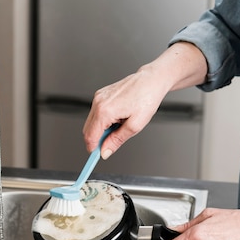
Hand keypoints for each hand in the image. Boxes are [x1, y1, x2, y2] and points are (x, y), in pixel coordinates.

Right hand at [83, 42, 207, 157]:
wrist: (151, 81)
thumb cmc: (146, 99)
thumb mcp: (135, 126)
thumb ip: (116, 140)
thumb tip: (105, 151)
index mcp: (105, 110)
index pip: (90, 136)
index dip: (92, 149)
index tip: (95, 157)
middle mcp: (98, 102)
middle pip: (88, 130)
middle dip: (97, 139)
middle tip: (113, 143)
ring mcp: (98, 97)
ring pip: (92, 122)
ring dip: (102, 129)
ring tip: (120, 125)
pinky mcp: (101, 94)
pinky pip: (96, 113)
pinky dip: (104, 120)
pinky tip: (119, 116)